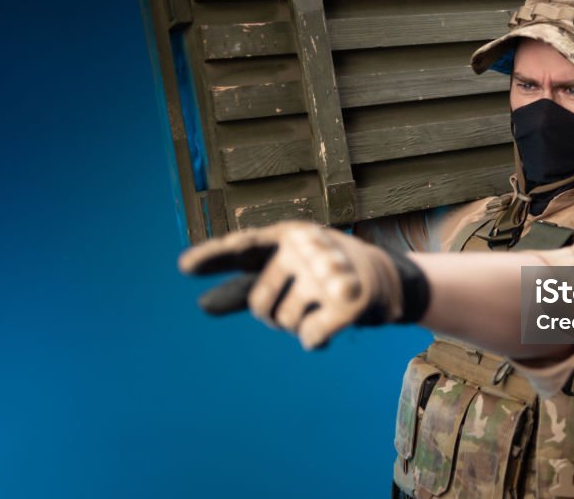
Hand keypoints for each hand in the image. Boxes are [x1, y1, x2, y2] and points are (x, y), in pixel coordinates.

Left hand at [178, 220, 425, 348]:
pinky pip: (309, 337)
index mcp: (287, 234)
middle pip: (259, 302)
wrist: (390, 279)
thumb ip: (246, 286)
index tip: (183, 267)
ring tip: (320, 308)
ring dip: (297, 326)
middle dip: (270, 315)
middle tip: (294, 307)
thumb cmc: (324, 274)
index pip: (243, 246)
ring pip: (285, 322)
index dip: (213, 257)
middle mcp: (307, 246)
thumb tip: (201, 306)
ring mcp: (329, 272)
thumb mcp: (287, 272)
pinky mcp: (350, 300)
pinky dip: (314, 340)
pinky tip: (328, 326)